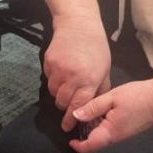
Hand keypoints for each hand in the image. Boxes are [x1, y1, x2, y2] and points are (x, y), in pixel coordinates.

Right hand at [43, 14, 111, 131]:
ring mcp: (58, 69)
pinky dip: (53, 80)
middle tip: (68, 104)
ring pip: (53, 92)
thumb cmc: (96, 48)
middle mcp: (72, 77)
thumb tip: (95, 108)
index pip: (78, 107)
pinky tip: (61, 72)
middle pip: (62, 102)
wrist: (78, 25)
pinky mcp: (48, 62)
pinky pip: (48, 79)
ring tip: (66, 85)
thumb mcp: (104, 69)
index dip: (72, 119)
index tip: (68, 127)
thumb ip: (99, 89)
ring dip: (58, 93)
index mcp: (89, 80)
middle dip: (64, 106)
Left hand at [70, 79, 152, 152]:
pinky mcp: (129, 133)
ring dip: (94, 134)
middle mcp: (118, 139)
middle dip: (85, 140)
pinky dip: (104, 130)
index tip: (70, 140)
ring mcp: (125, 138)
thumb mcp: (111, 97)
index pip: (90, 147)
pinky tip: (103, 118)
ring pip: (104, 142)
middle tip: (78, 127)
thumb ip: (92, 107)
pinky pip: (112, 136)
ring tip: (89, 120)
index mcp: (111, 132)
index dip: (78, 146)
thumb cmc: (138, 97)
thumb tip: (75, 115)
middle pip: (96, 146)